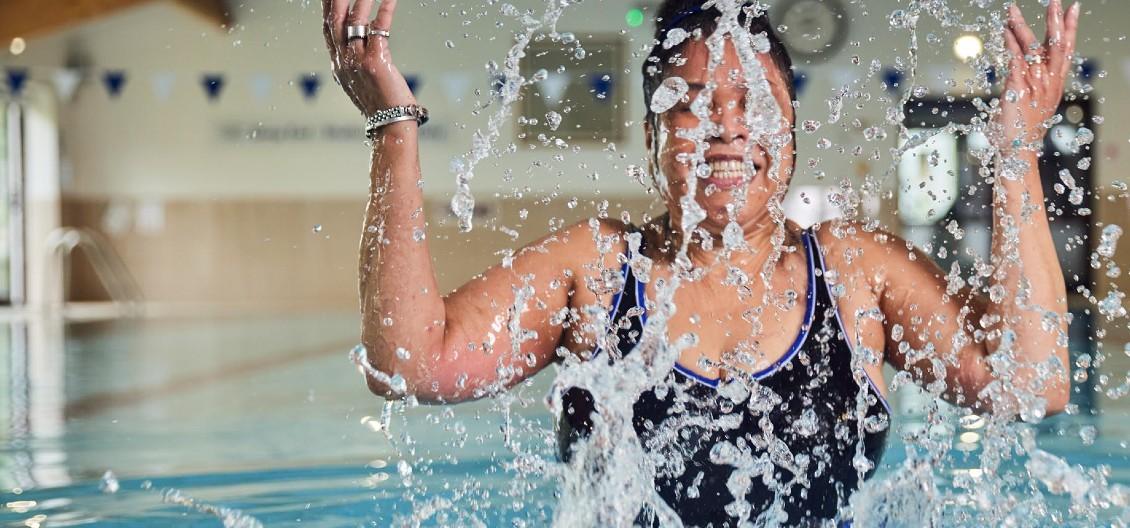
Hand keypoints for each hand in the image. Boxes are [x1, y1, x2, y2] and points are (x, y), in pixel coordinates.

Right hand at [322, 0, 415, 116]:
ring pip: (354, 20)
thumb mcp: (362, 79)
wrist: (390, 126)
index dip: (327, 7)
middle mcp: (343, 61)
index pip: (328, 29)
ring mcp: (357, 61)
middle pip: (334, 20)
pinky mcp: (376, 62)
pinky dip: (385, 10)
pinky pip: (379, 29)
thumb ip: (359, 57)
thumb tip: (366, 33)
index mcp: (338, 65)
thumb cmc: (382, 106)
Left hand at [996, 0, 1079, 152]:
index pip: (1066, 49)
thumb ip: (1033, 79)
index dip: (1070, 28)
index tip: (1073, 9)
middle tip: (1055, 1)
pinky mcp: (1018, 90)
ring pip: (1032, 49)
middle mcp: (1049, 82)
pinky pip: (1015, 62)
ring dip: (1021, 27)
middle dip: (1055, 21)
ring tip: (1012, 11)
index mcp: (1055, 82)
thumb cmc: (1023, 125)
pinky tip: (1004, 32)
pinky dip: (1010, 45)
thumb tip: (1025, 62)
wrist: (1018, 149)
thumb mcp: (1034, 98)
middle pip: (1056, 45)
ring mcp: (1035, 85)